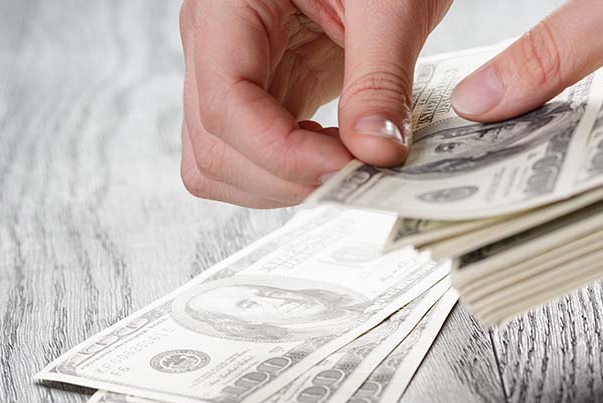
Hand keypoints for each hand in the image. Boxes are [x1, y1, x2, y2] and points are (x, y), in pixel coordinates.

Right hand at [179, 0, 451, 206]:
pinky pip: (251, 155)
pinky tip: (336, 155)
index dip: (284, 154)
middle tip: (357, 175)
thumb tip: (375, 154)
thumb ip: (379, 76)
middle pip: (213, 147)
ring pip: (221, 163)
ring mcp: (232, 72)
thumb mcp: (389, 0)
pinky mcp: (263, 91)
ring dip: (282, 184)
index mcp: (226, 6)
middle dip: (284, 177)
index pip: (225, 106)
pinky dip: (291, 173)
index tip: (348, 168)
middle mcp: (213, 44)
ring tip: (347, 165)